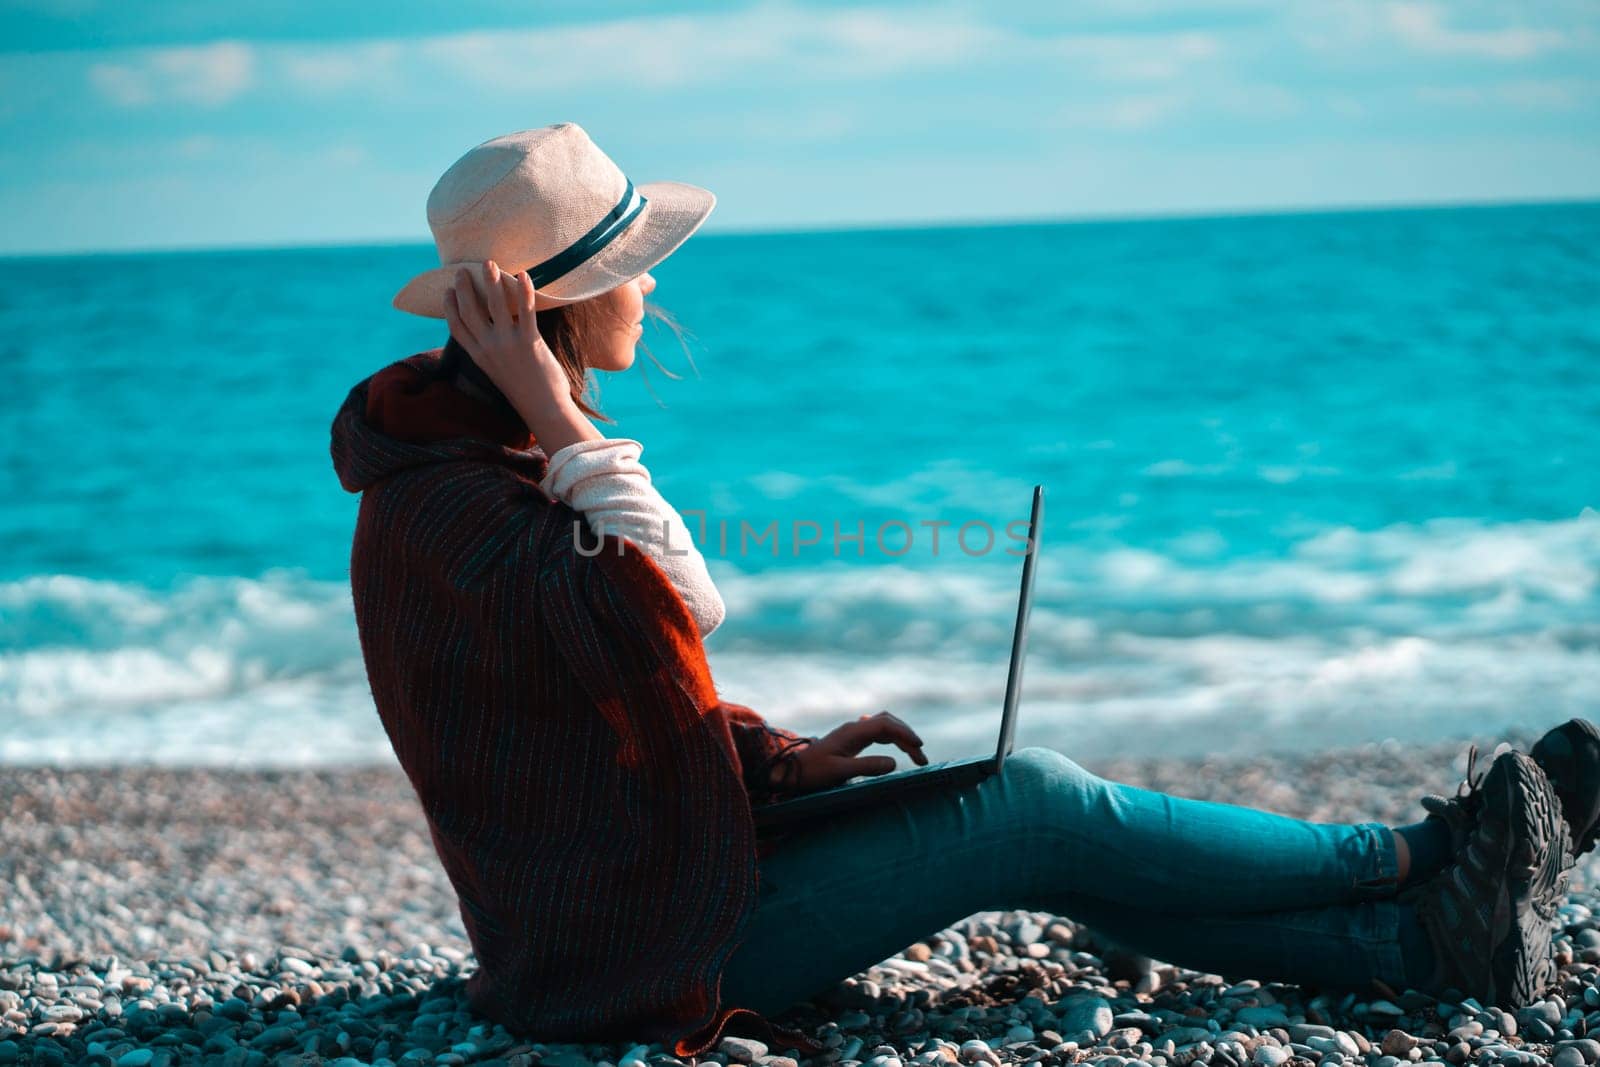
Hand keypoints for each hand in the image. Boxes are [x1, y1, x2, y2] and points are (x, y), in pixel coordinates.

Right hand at [443, 259, 569, 419]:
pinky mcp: (530, 342)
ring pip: (495, 304)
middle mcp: (489, 348)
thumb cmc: (525, 389)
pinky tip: (523, 275)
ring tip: (489, 263)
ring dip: (491, 281)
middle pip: (470, 310)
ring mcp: (508, 344)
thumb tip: (492, 331)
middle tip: (463, 270)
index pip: (456, 327)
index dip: (449, 307)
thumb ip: (491, 352)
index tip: (448, 291)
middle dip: (464, 287)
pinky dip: (524, 290)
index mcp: (479, 356)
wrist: (544, 408)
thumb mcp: (498, 372)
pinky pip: (526, 310)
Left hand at [781, 711, 928, 792]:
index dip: (905, 734)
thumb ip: (867, 767)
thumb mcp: (840, 772)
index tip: (920, 747)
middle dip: (907, 736)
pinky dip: (891, 738)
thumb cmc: (813, 773)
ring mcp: (852, 732)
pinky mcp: (850, 740)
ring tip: (915, 756)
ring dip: (900, 738)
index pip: (886, 725)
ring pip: (883, 726)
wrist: (792, 772)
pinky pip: (876, 732)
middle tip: (921, 757)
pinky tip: (897, 749)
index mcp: (853, 732)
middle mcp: (854, 728)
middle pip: (888, 722)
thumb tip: (894, 762)